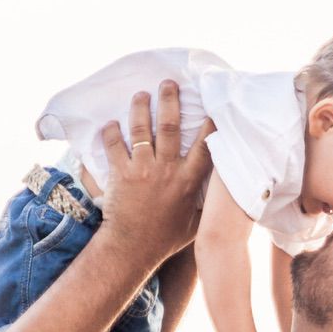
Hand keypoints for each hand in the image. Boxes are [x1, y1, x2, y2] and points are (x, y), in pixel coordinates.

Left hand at [100, 80, 214, 257]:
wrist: (133, 248)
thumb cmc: (165, 239)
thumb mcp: (195, 226)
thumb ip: (206, 209)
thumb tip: (221, 203)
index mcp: (188, 182)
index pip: (204, 148)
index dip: (210, 126)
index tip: (212, 109)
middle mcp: (167, 170)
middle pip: (170, 127)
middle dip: (169, 101)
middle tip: (168, 84)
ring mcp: (143, 169)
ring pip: (141, 130)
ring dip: (140, 108)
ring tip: (141, 95)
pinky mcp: (120, 173)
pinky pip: (114, 145)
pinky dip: (111, 132)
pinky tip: (111, 123)